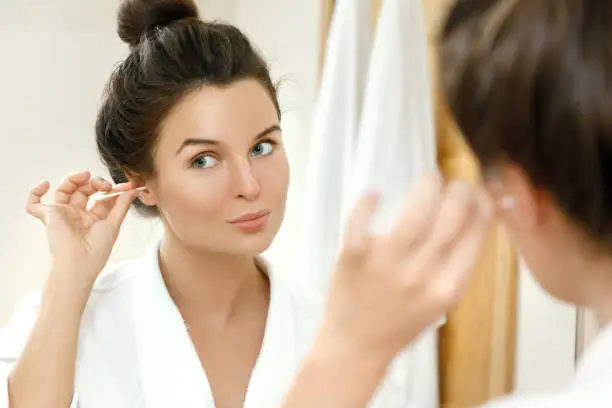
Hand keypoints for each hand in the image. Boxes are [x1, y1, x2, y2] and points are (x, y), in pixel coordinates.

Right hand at [26, 170, 137, 281]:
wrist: (79, 263)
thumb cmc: (97, 250)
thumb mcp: (114, 224)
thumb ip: (122, 206)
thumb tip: (133, 190)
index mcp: (93, 218)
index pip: (101, 197)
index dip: (112, 189)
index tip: (127, 185)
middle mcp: (76, 215)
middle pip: (82, 190)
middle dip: (94, 183)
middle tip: (104, 184)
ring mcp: (62, 214)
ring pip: (63, 190)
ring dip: (73, 179)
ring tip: (85, 175)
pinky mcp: (48, 216)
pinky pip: (34, 204)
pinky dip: (35, 193)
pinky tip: (46, 184)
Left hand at [321, 173, 493, 360]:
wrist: (355, 347)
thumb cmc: (400, 323)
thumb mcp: (439, 302)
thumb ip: (456, 267)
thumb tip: (476, 222)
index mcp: (447, 288)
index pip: (476, 235)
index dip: (482, 207)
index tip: (480, 194)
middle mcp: (421, 274)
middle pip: (452, 217)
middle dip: (461, 191)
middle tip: (457, 183)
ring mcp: (386, 264)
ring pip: (416, 212)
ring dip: (428, 187)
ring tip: (430, 178)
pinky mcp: (354, 255)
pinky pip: (362, 219)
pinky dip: (369, 202)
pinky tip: (376, 194)